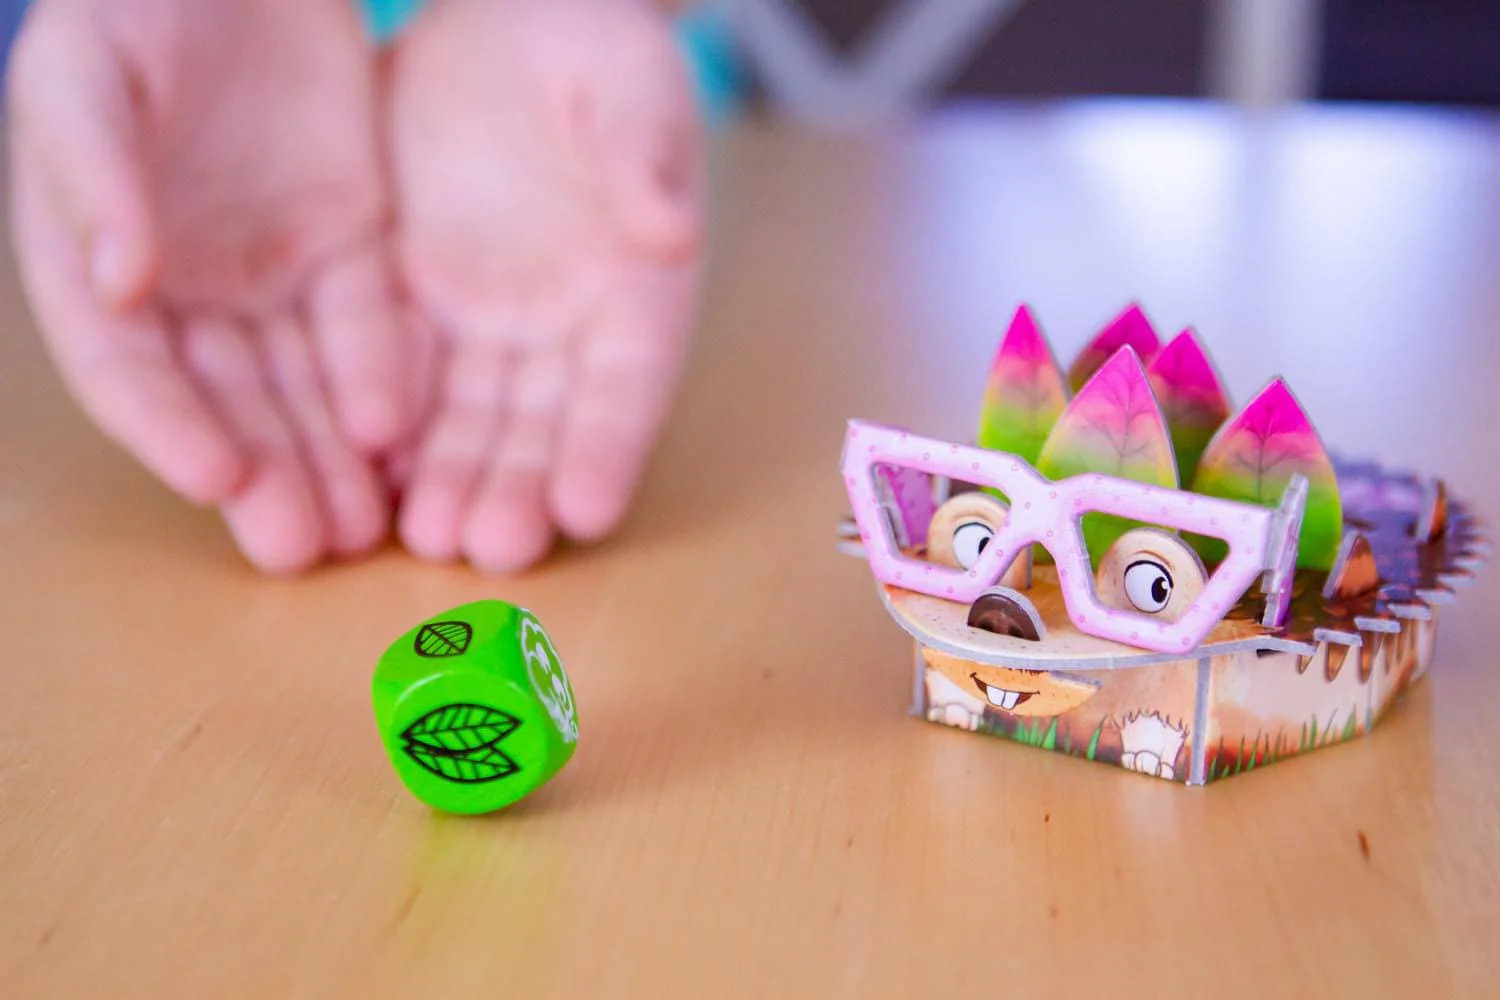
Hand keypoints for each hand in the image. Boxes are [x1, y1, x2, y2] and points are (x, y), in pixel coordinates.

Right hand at [8, 0, 410, 571]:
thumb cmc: (140, 6)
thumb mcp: (90, 75)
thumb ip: (94, 173)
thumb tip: (119, 285)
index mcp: (94, 261)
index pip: (128, 371)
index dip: (167, 429)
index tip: (218, 476)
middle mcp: (186, 291)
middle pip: (224, 402)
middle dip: (263, 474)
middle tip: (303, 547)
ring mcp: (271, 277)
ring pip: (299, 386)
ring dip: (326, 457)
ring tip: (360, 528)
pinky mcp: (348, 255)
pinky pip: (368, 331)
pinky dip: (382, 381)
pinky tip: (403, 436)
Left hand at [388, 0, 701, 572]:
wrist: (503, 18)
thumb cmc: (592, 46)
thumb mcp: (631, 86)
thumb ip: (647, 157)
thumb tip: (669, 230)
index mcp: (637, 288)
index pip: (627, 383)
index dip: (609, 446)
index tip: (588, 509)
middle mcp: (564, 327)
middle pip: (545, 424)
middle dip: (521, 487)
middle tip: (492, 548)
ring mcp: (486, 322)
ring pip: (470, 419)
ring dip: (451, 478)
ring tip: (425, 536)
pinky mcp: (413, 303)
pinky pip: (397, 376)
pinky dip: (386, 428)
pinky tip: (366, 473)